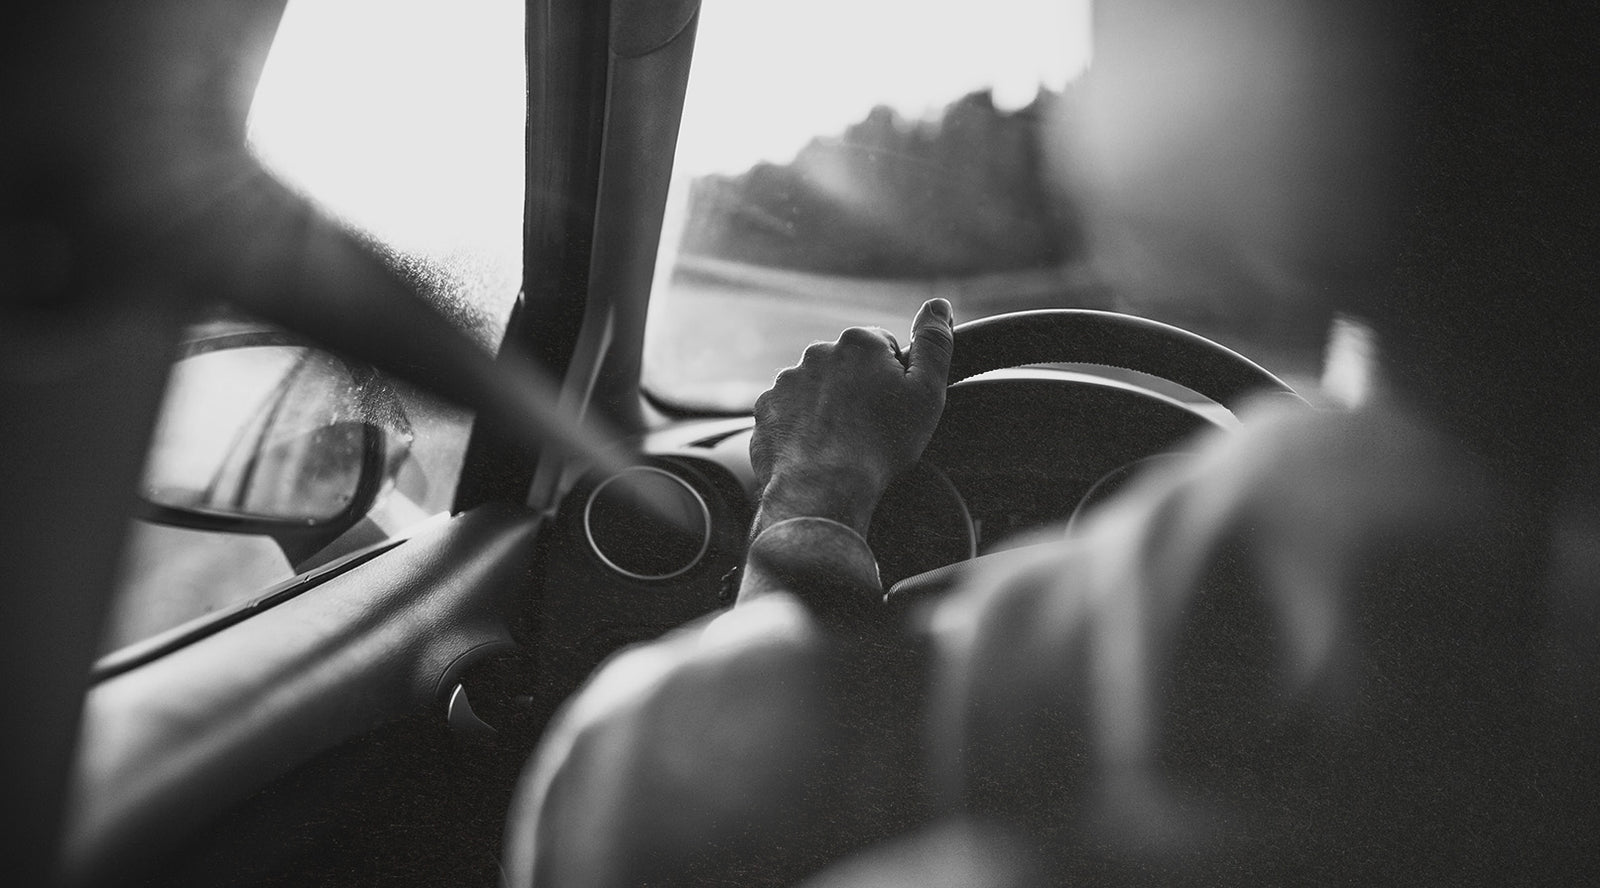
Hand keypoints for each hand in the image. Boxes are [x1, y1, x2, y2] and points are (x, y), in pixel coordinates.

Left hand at [750, 299, 954, 536]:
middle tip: (871, 430)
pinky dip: (801, 430)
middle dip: (858, 391)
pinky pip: (789, 415)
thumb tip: (938, 305)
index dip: (894, 381)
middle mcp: (817, 353)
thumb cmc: (881, 444)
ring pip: (816, 391)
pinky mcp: (765, 411)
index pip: (883, 349)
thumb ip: (935, 343)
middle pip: (847, 368)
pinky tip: (816, 453)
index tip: (894, 409)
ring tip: (842, 446)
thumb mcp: (926, 393)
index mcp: (858, 343)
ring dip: (828, 410)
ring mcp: (786, 382)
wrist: (822, 488)